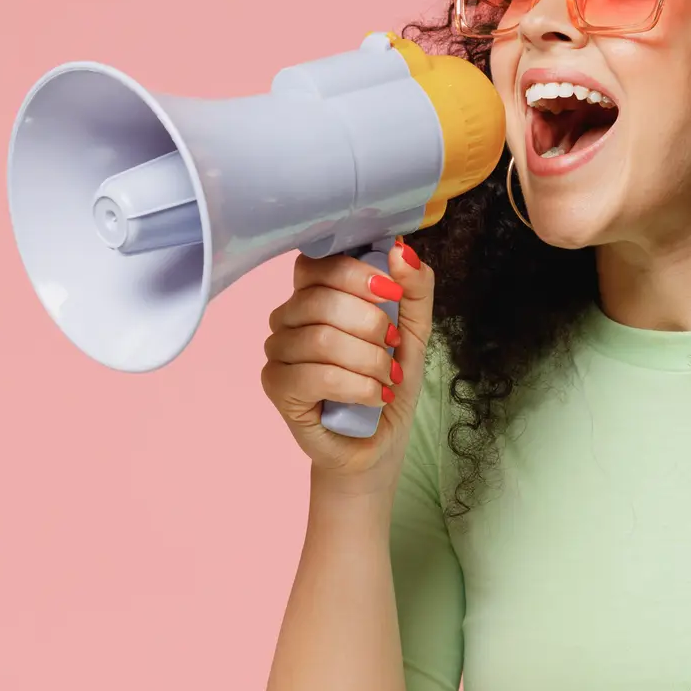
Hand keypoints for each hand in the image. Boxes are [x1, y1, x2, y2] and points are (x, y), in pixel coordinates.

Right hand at [260, 237, 434, 490]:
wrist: (378, 441)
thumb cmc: (387, 382)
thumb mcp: (413, 331)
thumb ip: (413, 289)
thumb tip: (399, 249)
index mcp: (314, 294)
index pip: (319, 263)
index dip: (358, 274)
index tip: (392, 294)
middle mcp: (287, 317)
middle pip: (321, 300)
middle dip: (371, 324)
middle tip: (393, 348)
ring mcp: (277, 350)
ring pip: (321, 339)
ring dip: (368, 361)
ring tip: (387, 379)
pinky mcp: (277, 386)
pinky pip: (315, 375)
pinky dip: (357, 386)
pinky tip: (374, 397)